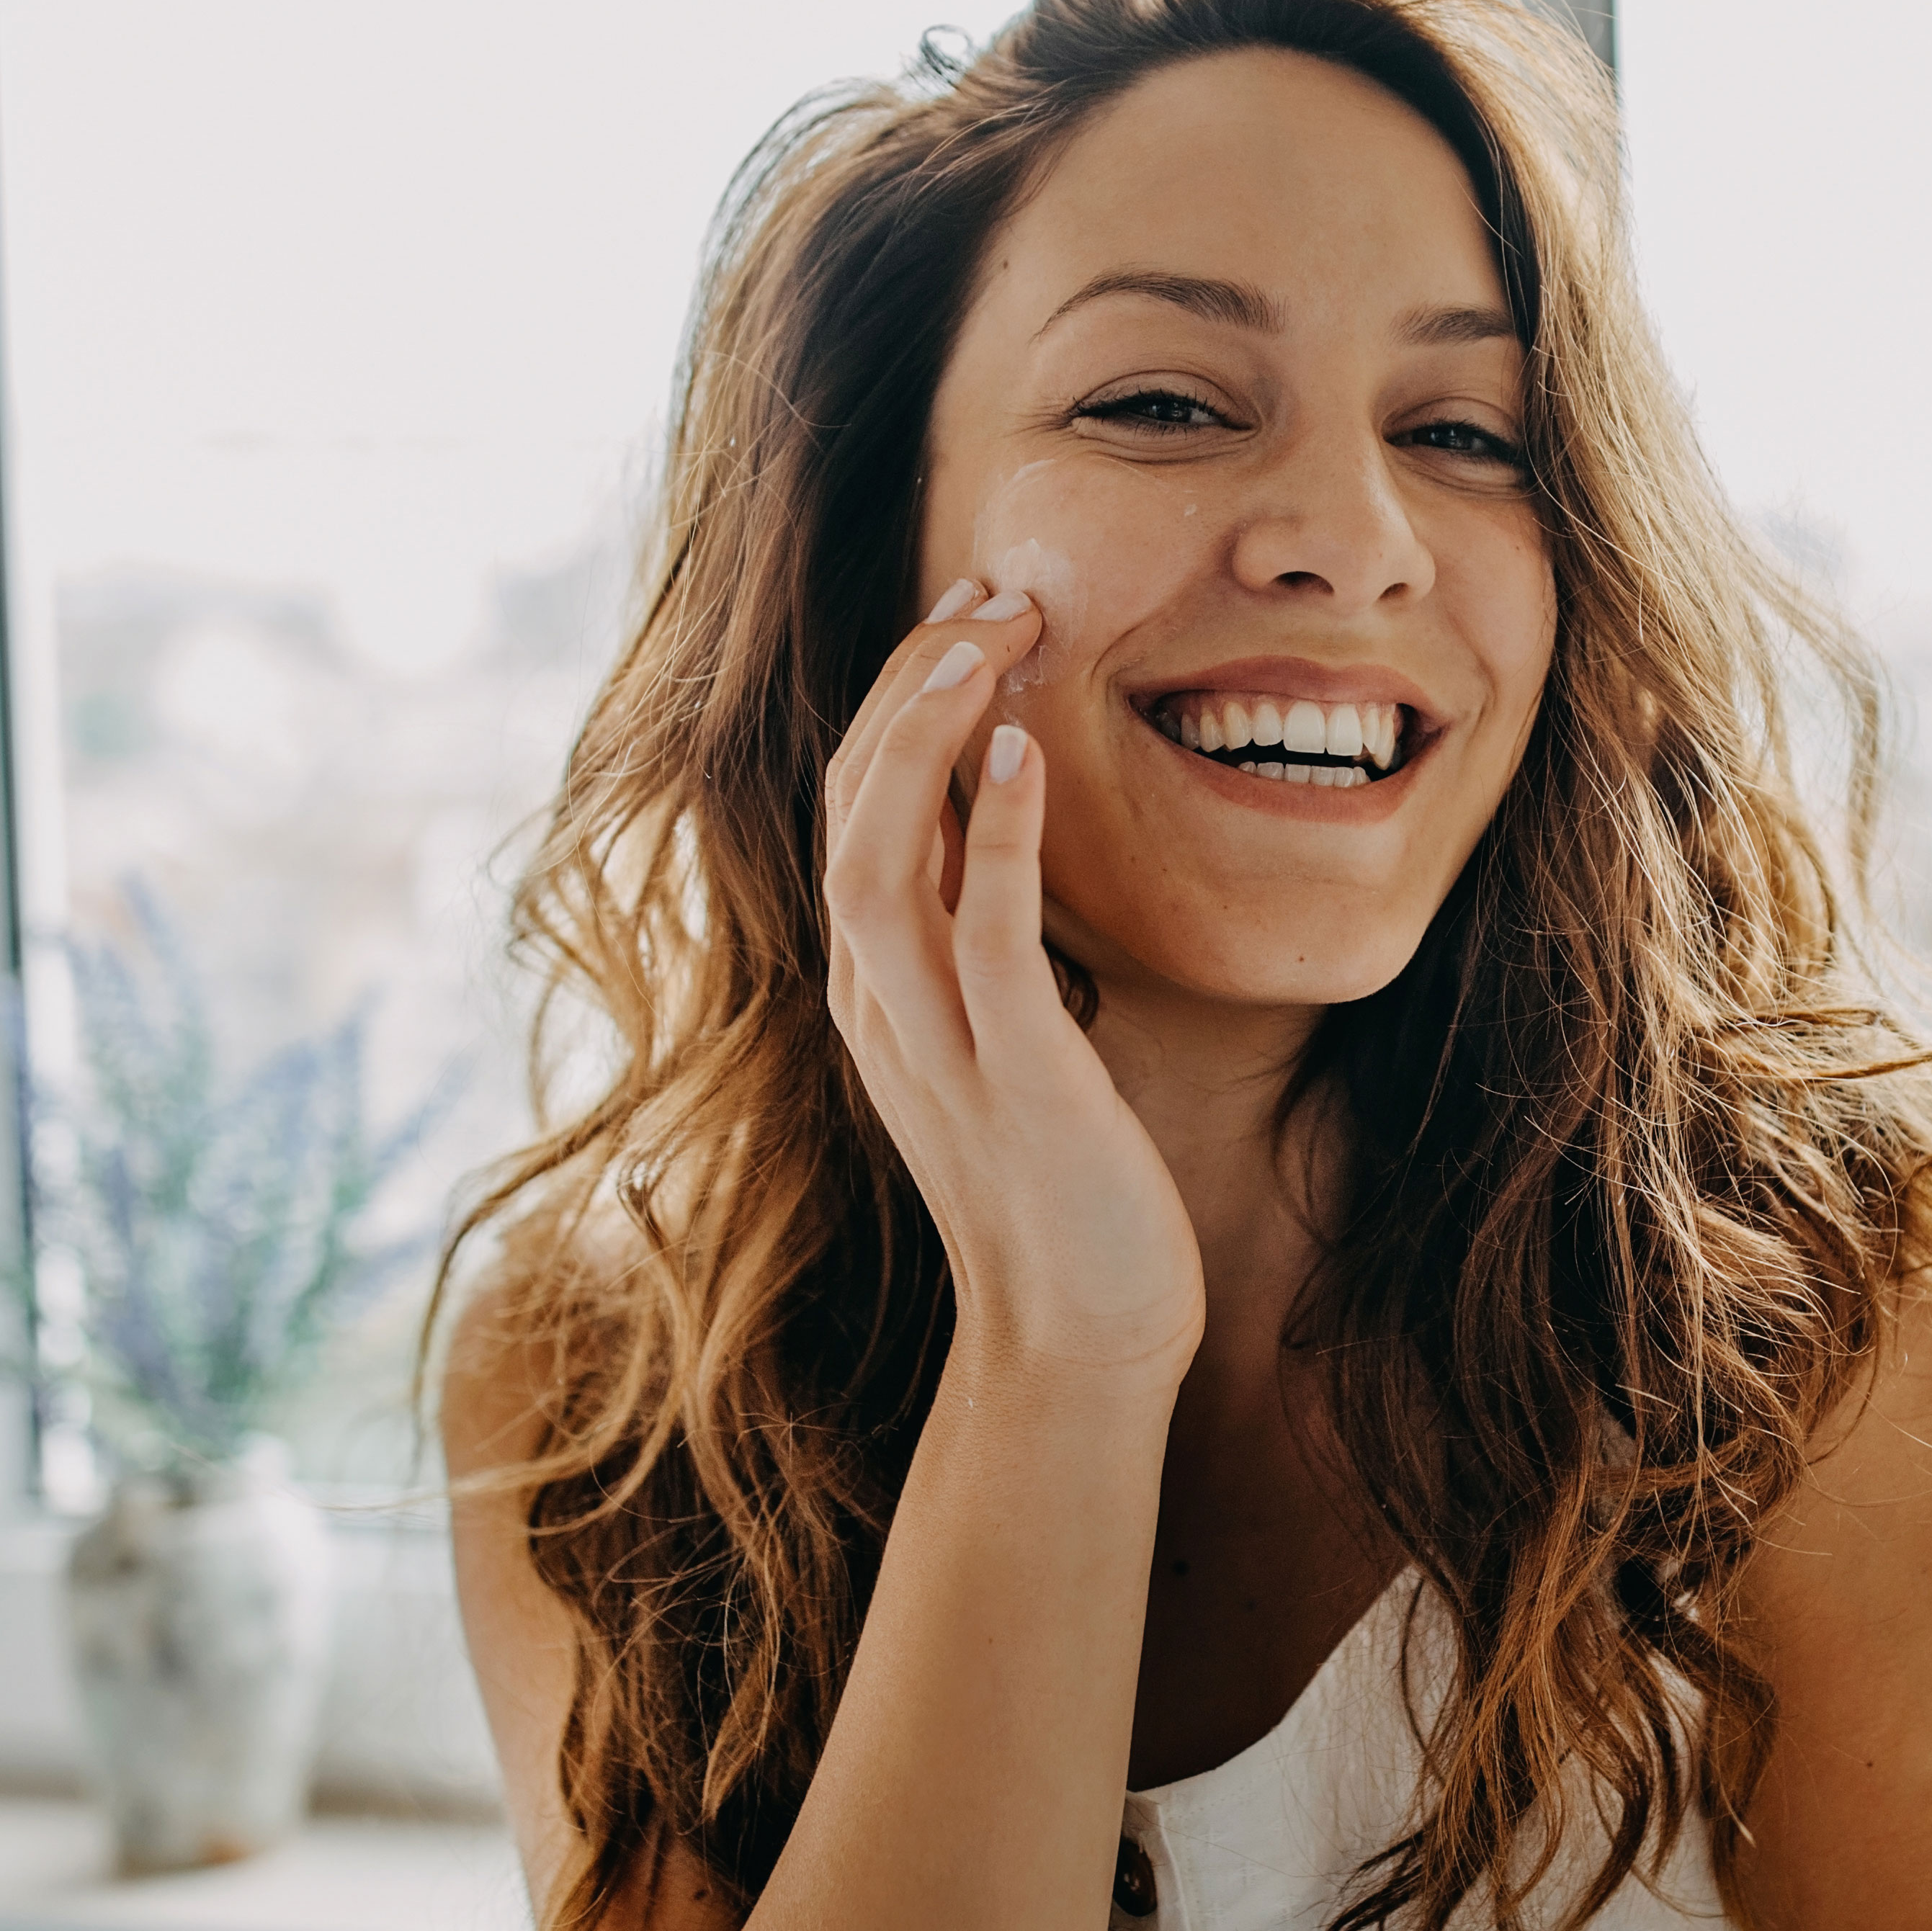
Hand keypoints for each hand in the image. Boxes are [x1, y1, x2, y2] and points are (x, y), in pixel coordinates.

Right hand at [821, 580, 1200, 1378]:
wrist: (1081, 1341)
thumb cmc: (1066, 1191)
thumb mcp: (1006, 1044)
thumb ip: (984, 945)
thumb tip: (1000, 836)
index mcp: (876, 994)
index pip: (855, 810)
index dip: (900, 699)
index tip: (970, 611)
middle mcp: (880, 1009)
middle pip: (850, 807)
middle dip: (910, 685)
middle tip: (989, 589)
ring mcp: (934, 1046)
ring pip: (881, 853)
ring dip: (928, 731)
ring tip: (989, 634)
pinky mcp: (1012, 1079)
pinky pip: (980, 935)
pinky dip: (991, 835)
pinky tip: (1022, 750)